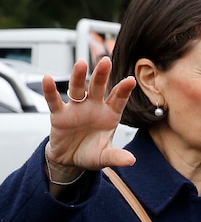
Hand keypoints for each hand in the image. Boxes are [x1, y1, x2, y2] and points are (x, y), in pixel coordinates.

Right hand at [43, 57, 136, 171]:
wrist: (70, 160)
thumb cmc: (91, 153)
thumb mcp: (105, 157)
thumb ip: (116, 157)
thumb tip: (131, 161)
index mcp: (109, 115)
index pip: (118, 100)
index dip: (123, 90)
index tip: (131, 80)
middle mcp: (94, 107)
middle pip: (98, 88)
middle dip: (102, 75)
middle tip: (106, 61)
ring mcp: (76, 109)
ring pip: (78, 90)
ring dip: (78, 76)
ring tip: (80, 63)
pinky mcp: (59, 115)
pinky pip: (54, 101)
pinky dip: (50, 91)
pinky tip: (47, 79)